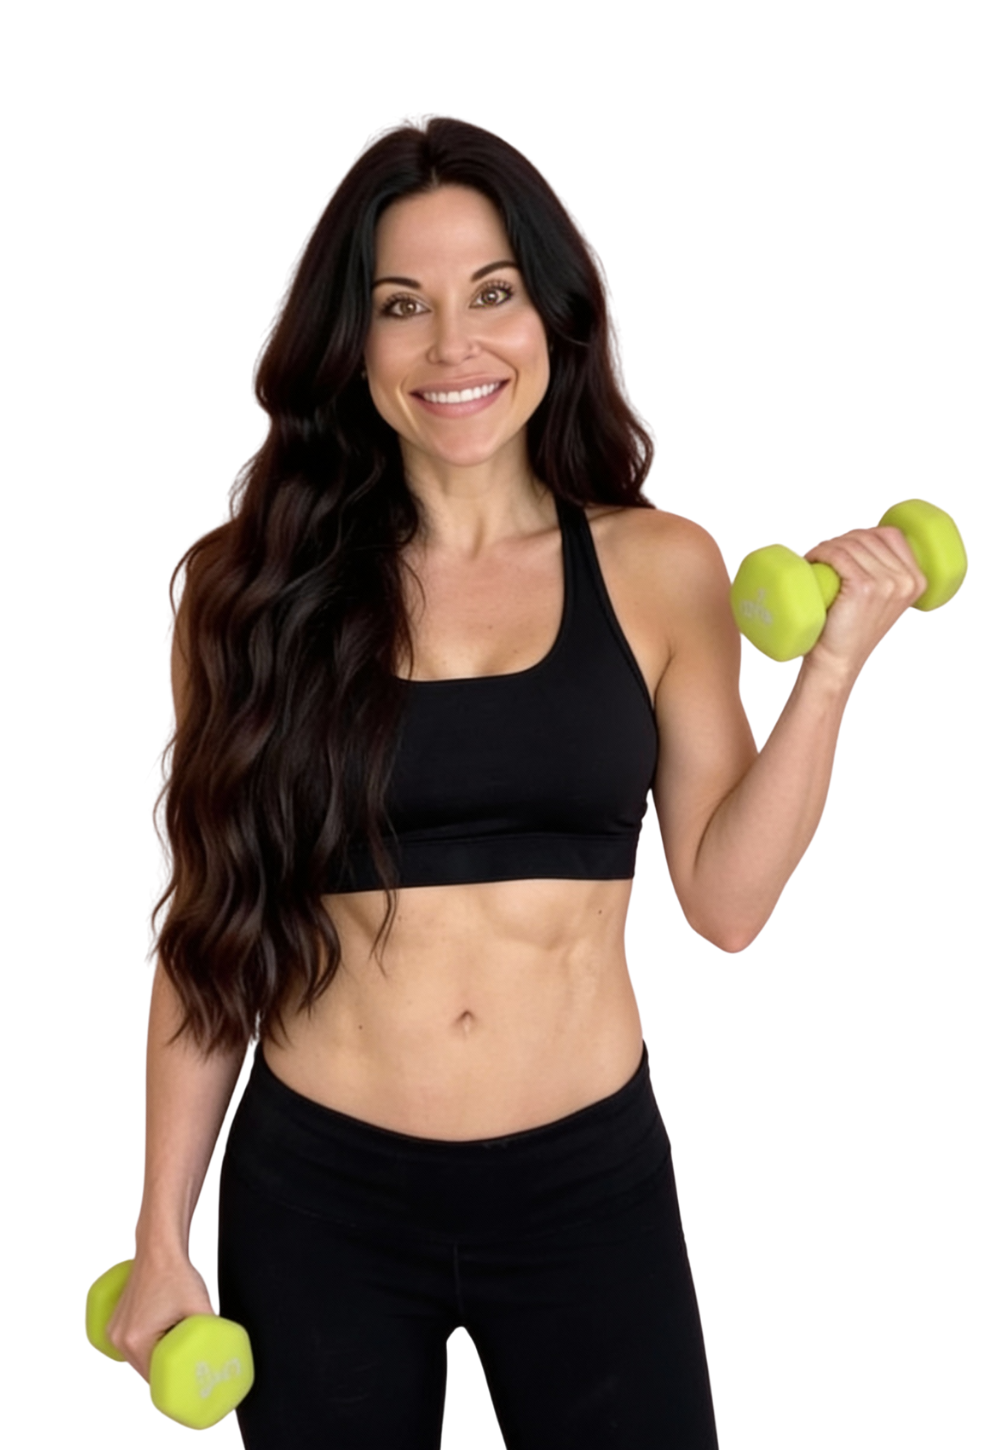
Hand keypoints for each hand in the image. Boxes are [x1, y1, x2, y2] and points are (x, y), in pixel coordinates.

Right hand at [105, 1249, 213, 1381]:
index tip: (188, 1382)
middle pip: (145, 1370)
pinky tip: (158, 1343)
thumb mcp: (199, 1306)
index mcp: (135, 1341)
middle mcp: (118, 1339)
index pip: (155, 1378)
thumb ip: (213, 1330)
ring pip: (137, 1358)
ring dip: (154, 1358)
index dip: (172, 1384)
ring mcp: (112, 1330)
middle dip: (165, 1370)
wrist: (158, 1248)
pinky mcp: (113, 1321)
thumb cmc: (176, 1273)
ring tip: (176, 1349)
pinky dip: (143, 1348)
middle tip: (188, 1365)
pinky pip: (129, 1346)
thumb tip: (226, 1349)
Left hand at [803, 524, 927, 683]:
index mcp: (917, 580)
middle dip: (841, 541)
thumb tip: (865, 542)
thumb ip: (886, 575)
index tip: (844, 548)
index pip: (891, 535)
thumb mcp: (883, 600)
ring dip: (827, 547)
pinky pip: (838, 555)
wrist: (838, 662)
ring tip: (815, 560)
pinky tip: (813, 559)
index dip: (863, 534)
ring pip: (850, 544)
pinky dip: (822, 552)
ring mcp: (886, 584)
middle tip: (823, 557)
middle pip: (868, 537)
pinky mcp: (863, 588)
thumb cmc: (852, 632)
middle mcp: (905, 580)